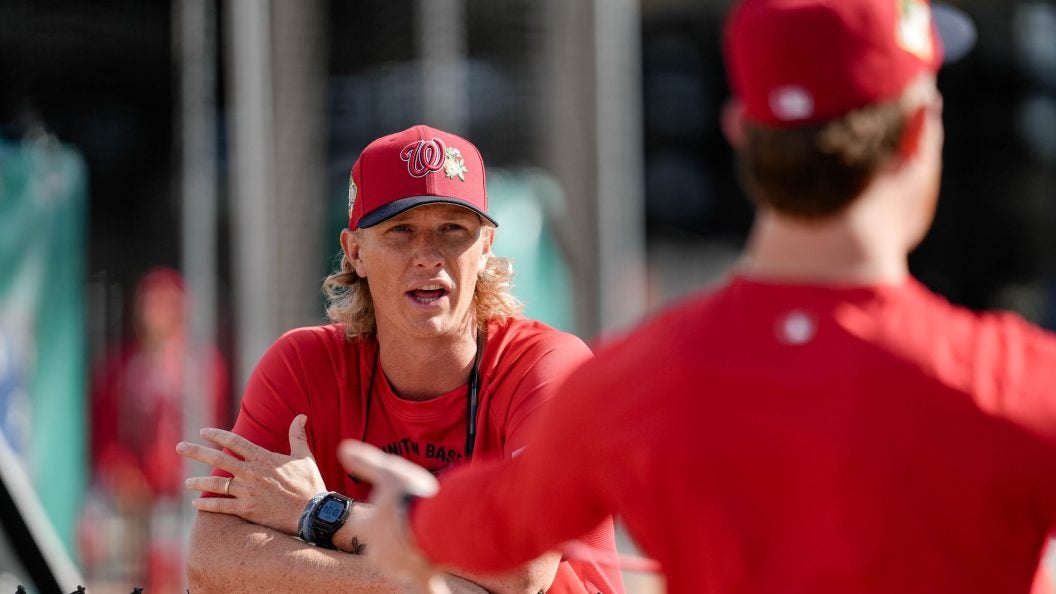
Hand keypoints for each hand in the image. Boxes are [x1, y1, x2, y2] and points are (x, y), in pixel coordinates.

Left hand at [177, 415, 326, 535]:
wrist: (312, 512)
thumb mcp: (304, 456)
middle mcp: (251, 473)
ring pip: (216, 484)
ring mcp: (247, 492)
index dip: (217, 435)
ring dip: (199, 482)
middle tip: (180, 447)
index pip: (234, 442)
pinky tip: (197, 503)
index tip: (203, 432)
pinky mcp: (247, 510)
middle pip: (218, 459)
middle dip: (196, 452)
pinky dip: (208, 504)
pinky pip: (222, 507)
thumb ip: (297, 435)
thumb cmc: (309, 483)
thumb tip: (301, 416)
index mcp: (263, 458)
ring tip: (186, 482)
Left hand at [339, 440, 450, 593]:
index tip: (376, 518)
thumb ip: (366, 462)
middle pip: (382, 551)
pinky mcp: (422, 575)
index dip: (370, 522)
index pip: (364, 528)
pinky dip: (431, 592)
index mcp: (371, 529)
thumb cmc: (407, 497)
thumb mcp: (386, 471)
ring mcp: (401, 567)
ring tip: (425, 543)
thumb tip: (343, 448)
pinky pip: (425, 588)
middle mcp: (381, 552)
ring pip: (402, 567)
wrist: (432, 521)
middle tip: (407, 529)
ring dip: (412, 558)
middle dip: (393, 542)